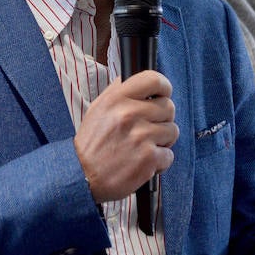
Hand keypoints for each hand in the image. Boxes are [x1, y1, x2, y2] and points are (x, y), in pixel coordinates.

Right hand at [74, 71, 176, 202]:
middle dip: (162, 119)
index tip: (164, 94)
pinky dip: (159, 161)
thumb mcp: (98, 109)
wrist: (82, 175)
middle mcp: (129, 114)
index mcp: (117, 98)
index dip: (164, 87)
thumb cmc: (92, 143)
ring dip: (162, 141)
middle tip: (148, 129)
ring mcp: (141, 136)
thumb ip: (119, 93)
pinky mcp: (148, 158)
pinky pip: (169, 154)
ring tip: (144, 147)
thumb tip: (141, 84)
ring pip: (172, 131)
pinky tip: (142, 162)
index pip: (154, 80)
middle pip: (168, 107)